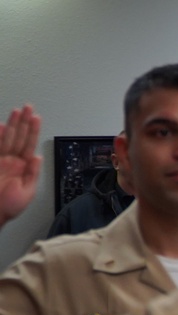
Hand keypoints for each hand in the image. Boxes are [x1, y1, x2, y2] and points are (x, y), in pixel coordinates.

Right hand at [0, 105, 41, 227]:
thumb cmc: (9, 207)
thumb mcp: (27, 191)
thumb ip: (32, 173)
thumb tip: (37, 156)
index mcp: (22, 167)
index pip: (29, 144)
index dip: (33, 131)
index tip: (36, 118)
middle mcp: (11, 161)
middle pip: (18, 137)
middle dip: (23, 122)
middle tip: (28, 107)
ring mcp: (0, 160)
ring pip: (7, 138)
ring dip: (12, 124)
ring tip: (17, 111)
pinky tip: (1, 126)